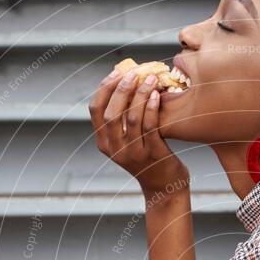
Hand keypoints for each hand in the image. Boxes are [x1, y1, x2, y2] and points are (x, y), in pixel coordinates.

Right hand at [89, 68, 189, 199]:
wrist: (164, 187)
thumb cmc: (147, 157)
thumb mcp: (127, 141)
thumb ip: (122, 119)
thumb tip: (124, 81)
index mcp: (104, 143)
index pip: (95, 110)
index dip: (104, 89)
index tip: (117, 72)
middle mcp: (115, 150)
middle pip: (112, 113)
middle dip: (122, 89)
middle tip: (134, 73)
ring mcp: (134, 154)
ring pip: (132, 118)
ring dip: (140, 94)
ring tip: (151, 78)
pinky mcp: (153, 155)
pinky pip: (150, 127)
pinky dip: (152, 108)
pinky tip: (156, 95)